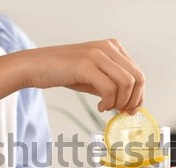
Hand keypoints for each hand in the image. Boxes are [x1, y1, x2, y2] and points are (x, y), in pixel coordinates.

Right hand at [23, 39, 144, 112]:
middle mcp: (108, 47)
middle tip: (121, 112)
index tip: (130, 110)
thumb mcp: (94, 77)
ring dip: (119, 102)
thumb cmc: (65, 72)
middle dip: (133, 101)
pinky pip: (109, 89)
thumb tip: (130, 105)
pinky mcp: (85, 65)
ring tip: (106, 107)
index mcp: (113, 47)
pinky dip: (108, 103)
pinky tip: (99, 106)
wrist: (36, 66)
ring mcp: (97, 54)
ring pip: (127, 83)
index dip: (138, 96)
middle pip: (137, 78)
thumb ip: (112, 86)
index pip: (138, 73)